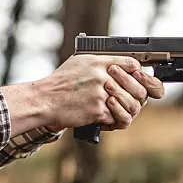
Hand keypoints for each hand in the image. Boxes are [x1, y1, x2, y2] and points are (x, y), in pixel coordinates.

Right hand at [34, 54, 165, 132]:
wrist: (45, 100)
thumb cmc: (60, 82)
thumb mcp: (79, 63)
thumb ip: (100, 63)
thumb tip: (119, 67)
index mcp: (99, 62)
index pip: (131, 64)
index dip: (138, 73)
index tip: (138, 79)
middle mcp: (102, 76)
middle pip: (136, 86)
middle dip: (138, 95)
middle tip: (135, 98)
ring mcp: (101, 94)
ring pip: (130, 104)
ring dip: (127, 109)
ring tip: (121, 110)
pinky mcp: (98, 110)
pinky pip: (117, 117)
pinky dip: (113, 120)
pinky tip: (107, 118)